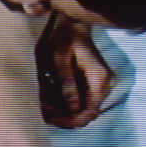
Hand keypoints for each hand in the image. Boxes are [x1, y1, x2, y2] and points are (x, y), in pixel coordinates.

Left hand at [35, 13, 114, 127]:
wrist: (71, 25)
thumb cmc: (63, 37)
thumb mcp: (59, 58)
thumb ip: (66, 82)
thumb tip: (73, 107)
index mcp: (99, 79)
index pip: (89, 113)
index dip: (70, 121)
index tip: (50, 119)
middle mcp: (103, 85)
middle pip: (85, 115)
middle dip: (62, 117)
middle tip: (43, 111)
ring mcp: (98, 86)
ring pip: (80, 110)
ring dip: (61, 111)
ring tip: (42, 103)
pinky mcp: (90, 85)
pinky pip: (78, 102)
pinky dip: (62, 103)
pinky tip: (48, 98)